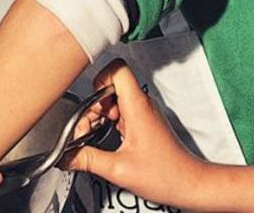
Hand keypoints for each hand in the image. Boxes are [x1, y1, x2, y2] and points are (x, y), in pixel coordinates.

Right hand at [61, 59, 205, 205]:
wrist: (189, 184)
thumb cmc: (167, 174)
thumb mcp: (118, 169)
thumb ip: (86, 160)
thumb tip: (65, 156)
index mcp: (137, 106)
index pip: (117, 69)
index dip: (99, 78)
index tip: (89, 99)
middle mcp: (141, 104)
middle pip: (109, 87)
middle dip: (92, 106)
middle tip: (87, 128)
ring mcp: (143, 113)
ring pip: (113, 100)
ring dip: (99, 116)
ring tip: (94, 136)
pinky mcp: (143, 122)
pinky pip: (120, 113)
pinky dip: (107, 123)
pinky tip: (106, 140)